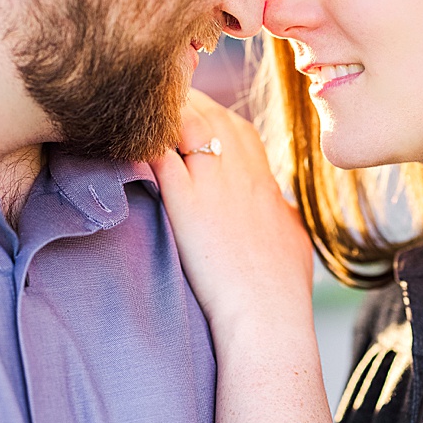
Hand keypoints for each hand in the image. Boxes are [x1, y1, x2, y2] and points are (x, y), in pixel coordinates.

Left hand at [150, 89, 313, 333]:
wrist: (268, 317)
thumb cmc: (283, 289)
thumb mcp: (294, 238)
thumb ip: (282, 214)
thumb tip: (281, 207)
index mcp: (264, 181)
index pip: (237, 128)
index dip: (212, 116)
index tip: (192, 117)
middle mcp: (241, 173)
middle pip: (211, 116)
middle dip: (185, 105)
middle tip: (159, 108)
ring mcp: (214, 185)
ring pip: (188, 123)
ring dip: (165, 116)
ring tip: (141, 116)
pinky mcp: (187, 202)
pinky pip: (162, 156)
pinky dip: (145, 144)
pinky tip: (128, 143)